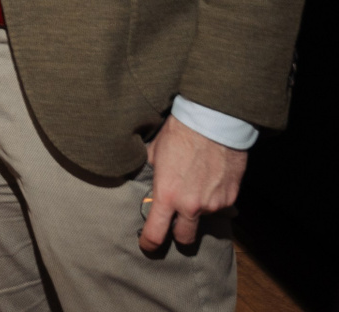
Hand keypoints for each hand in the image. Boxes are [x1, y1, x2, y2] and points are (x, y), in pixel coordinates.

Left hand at [139, 115, 247, 251]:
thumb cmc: (179, 135)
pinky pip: (219, 207)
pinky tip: (208, 183)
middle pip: (185, 238)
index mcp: (167, 196)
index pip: (156, 233)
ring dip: (197, 212)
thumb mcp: (154, 153)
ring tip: (193, 190)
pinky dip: (212, 200)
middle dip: (178, 235)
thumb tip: (140, 179)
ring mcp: (213, 204)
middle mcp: (191, 206)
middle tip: (174, 226)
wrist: (213, 123)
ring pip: (203, 220)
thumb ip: (148, 173)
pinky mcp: (230, 198)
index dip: (150, 243)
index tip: (148, 246)